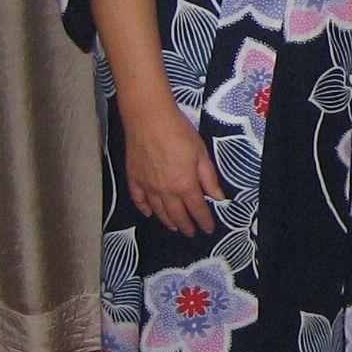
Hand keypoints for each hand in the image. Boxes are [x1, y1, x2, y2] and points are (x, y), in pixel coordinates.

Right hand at [123, 101, 223, 235]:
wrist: (149, 119)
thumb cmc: (179, 132)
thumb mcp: (201, 153)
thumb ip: (209, 178)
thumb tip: (218, 198)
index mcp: (185, 184)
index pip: (197, 209)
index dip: (204, 221)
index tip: (208, 229)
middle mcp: (165, 191)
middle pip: (177, 214)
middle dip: (186, 226)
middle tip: (191, 233)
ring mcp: (147, 186)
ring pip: (158, 211)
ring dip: (167, 221)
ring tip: (174, 227)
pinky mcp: (133, 179)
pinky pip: (139, 200)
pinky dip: (144, 209)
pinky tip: (149, 214)